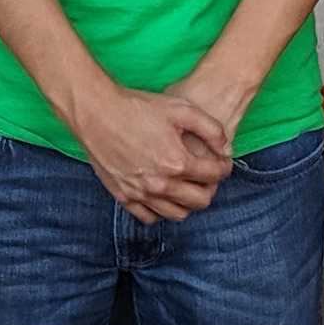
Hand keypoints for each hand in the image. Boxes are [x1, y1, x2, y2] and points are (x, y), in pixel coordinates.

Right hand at [75, 83, 232, 223]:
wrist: (97, 112)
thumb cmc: (138, 107)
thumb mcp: (181, 109)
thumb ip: (211, 129)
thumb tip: (226, 149)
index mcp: (177, 162)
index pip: (215, 176)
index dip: (224, 168)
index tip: (221, 162)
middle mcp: (160, 184)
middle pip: (200, 201)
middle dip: (210, 188)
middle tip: (207, 176)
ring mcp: (140, 193)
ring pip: (177, 214)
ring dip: (188, 202)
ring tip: (187, 185)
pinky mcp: (123, 196)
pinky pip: (150, 217)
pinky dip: (161, 210)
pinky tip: (163, 193)